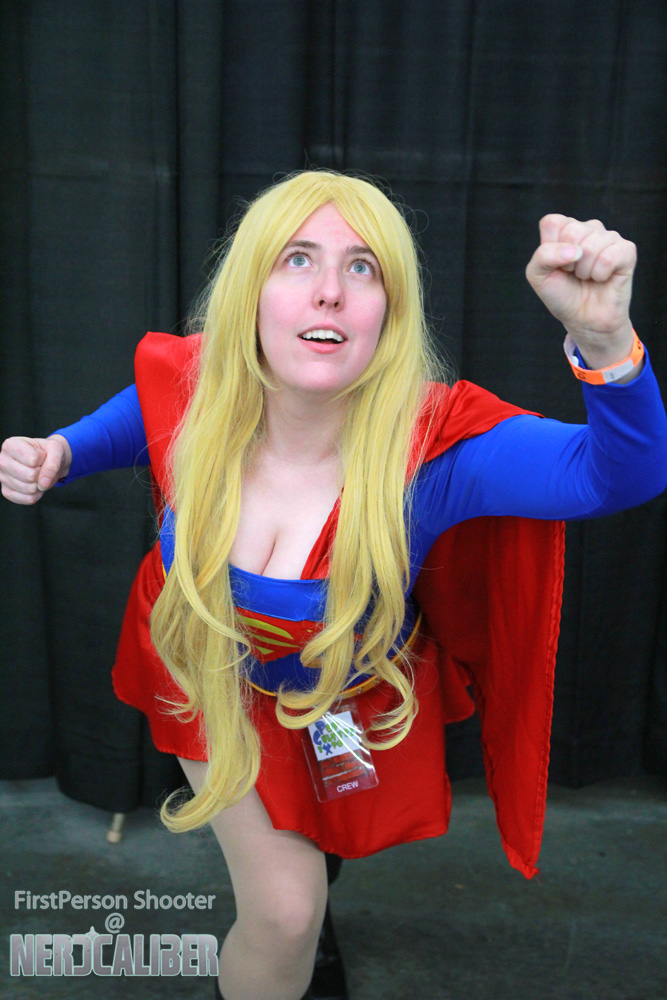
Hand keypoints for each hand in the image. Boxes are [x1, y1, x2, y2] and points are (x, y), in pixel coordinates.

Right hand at [0, 435, 71, 503]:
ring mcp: (2, 477)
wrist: (46, 460)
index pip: (33, 460)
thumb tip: (43, 484)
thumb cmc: (48, 452)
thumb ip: (53, 464)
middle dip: (42, 473)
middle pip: (30, 476)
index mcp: (10, 445)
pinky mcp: (7, 492)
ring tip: (37, 475)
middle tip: (40, 467)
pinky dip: (37, 494)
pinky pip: (28, 499)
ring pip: (29, 489)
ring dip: (40, 484)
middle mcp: (2, 461)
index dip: (43, 459)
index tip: (41, 455)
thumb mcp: (56, 449)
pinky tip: (35, 485)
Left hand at [525, 215, 636, 367]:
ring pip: (590, 245)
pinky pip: (609, 256)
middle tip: (573, 273)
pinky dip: (601, 274)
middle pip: (572, 231)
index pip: (552, 222)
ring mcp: (609, 237)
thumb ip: (543, 255)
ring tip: (587, 277)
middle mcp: (588, 228)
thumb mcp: (538, 276)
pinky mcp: (626, 250)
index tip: (556, 265)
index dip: (550, 249)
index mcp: (565, 229)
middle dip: (567, 261)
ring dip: (584, 270)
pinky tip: (602, 278)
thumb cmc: (562, 295)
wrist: (584, 319)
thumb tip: (574, 250)